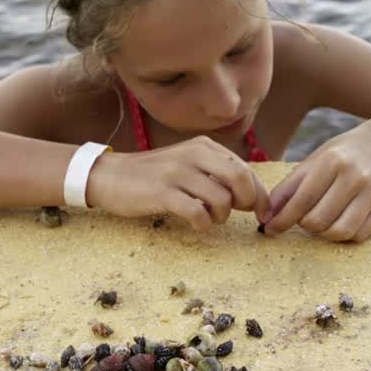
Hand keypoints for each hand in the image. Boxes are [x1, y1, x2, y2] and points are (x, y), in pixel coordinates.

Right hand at [87, 136, 270, 230]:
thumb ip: (216, 173)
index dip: (260, 194)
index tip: (262, 213)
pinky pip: (197, 212)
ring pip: (221, 199)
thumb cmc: (153, 175)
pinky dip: (203, 223)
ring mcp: (177, 173)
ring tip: (208, 218)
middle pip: (240, 179)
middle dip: (247, 203)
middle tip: (238, 215)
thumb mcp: (187, 163)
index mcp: (203, 146)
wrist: (109, 176)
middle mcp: (193, 154)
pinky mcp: (162, 192)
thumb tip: (251, 195)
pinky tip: (195, 223)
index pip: (245, 169)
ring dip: (221, 216)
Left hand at [261, 126, 370, 241]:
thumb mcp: (313, 161)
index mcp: (332, 162)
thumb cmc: (342, 155)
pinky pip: (357, 235)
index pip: (302, 199)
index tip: (270, 229)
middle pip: (318, 220)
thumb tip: (268, 216)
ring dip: (322, 234)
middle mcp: (354, 178)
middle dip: (304, 225)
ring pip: (339, 231)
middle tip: (303, 218)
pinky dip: (342, 235)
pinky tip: (338, 222)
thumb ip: (289, 187)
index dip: (283, 219)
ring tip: (320, 222)